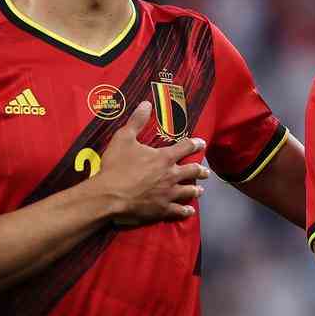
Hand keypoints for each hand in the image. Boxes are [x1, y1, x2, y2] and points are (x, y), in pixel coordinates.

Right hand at [91, 102, 210, 223]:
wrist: (109, 196)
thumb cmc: (116, 166)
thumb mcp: (124, 138)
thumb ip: (136, 121)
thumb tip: (146, 104)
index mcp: (164, 158)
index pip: (185, 147)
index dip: (195, 144)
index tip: (202, 143)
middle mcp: (171, 176)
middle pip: (192, 171)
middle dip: (200, 171)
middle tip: (205, 172)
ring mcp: (168, 194)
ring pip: (188, 192)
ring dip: (195, 190)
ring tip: (200, 190)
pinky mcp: (162, 209)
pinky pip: (178, 211)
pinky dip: (185, 211)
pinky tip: (190, 211)